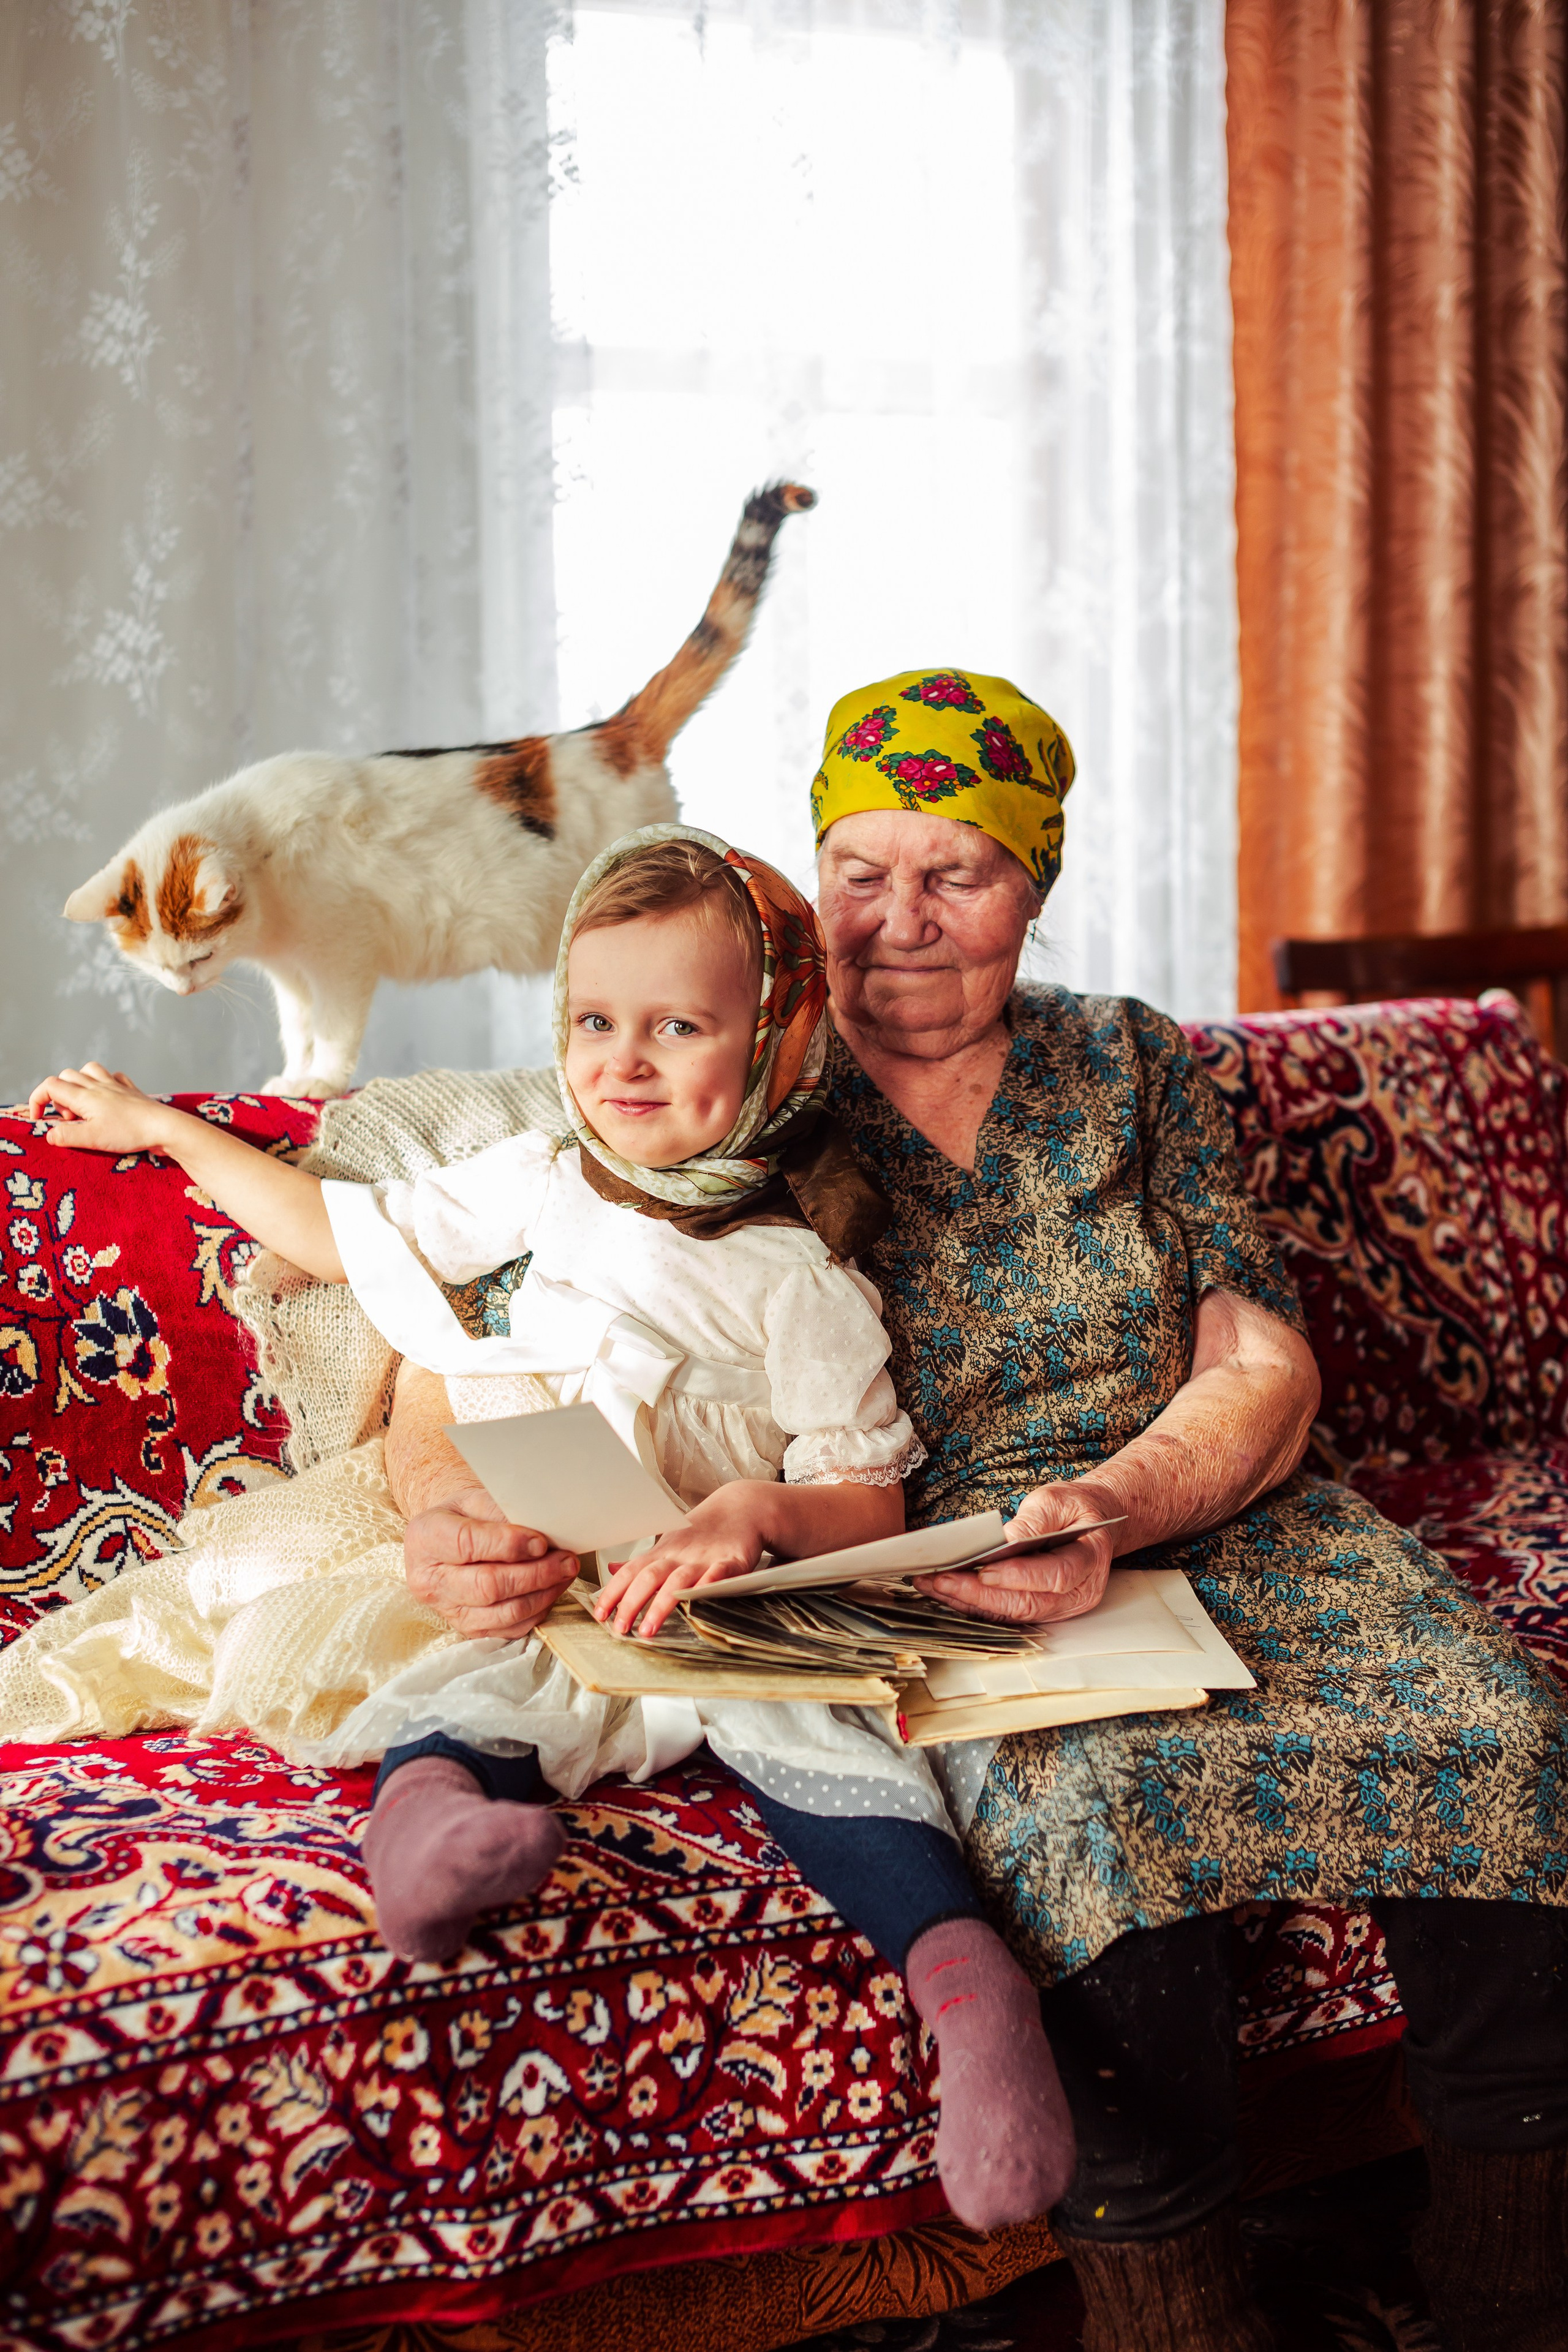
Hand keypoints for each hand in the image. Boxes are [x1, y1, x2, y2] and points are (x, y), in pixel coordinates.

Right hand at [28, 1064, 168, 1155]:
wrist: (164, 1127)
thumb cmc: (128, 1133)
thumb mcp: (91, 1138)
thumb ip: (66, 1135)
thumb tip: (49, 1134)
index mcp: (84, 1095)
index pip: (50, 1086)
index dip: (36, 1099)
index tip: (37, 1118)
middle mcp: (98, 1085)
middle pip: (66, 1076)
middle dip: (58, 1095)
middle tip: (70, 1118)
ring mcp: (117, 1086)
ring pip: (89, 1070)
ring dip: (80, 1083)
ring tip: (85, 1106)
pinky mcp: (132, 1091)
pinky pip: (115, 1077)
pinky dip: (106, 1083)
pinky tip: (109, 1096)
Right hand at [404, 1486, 577, 1637]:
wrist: (445, 1541)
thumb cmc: (464, 1516)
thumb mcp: (475, 1499)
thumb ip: (502, 1512)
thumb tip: (542, 1531)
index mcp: (425, 1538)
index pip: (467, 1544)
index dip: (508, 1544)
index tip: (541, 1541)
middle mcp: (429, 1580)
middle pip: (487, 1585)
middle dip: (535, 1574)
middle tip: (566, 1560)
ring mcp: (447, 1609)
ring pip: (501, 1613)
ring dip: (542, 1594)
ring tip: (565, 1573)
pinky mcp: (467, 1628)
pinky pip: (508, 1630)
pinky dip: (536, 1612)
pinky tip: (551, 1590)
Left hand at [593, 1483, 773, 1640]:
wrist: (740, 1508)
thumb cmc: (702, 1533)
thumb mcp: (667, 1544)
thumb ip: (641, 1562)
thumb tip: (611, 1569)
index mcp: (663, 1554)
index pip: (630, 1572)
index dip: (613, 1592)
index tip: (599, 1614)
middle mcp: (680, 1556)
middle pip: (649, 1577)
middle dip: (631, 1603)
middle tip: (619, 1628)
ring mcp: (705, 1558)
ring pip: (678, 1580)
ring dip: (661, 1604)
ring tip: (648, 1629)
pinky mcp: (732, 1560)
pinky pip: (719, 1573)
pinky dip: (708, 1585)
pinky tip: (699, 1598)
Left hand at [916, 1480, 1117, 1625]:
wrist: (1091, 1522)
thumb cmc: (1074, 1510)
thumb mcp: (1058, 1501)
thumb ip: (1034, 1521)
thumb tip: (1002, 1541)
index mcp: (1089, 1560)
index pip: (1055, 1575)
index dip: (1018, 1576)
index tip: (982, 1569)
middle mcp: (1078, 1594)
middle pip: (1027, 1603)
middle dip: (979, 1594)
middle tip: (941, 1579)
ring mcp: (1060, 1608)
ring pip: (1012, 1614)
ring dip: (969, 1602)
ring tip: (933, 1584)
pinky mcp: (1040, 1611)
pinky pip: (1006, 1613)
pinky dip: (975, 1604)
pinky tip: (947, 1591)